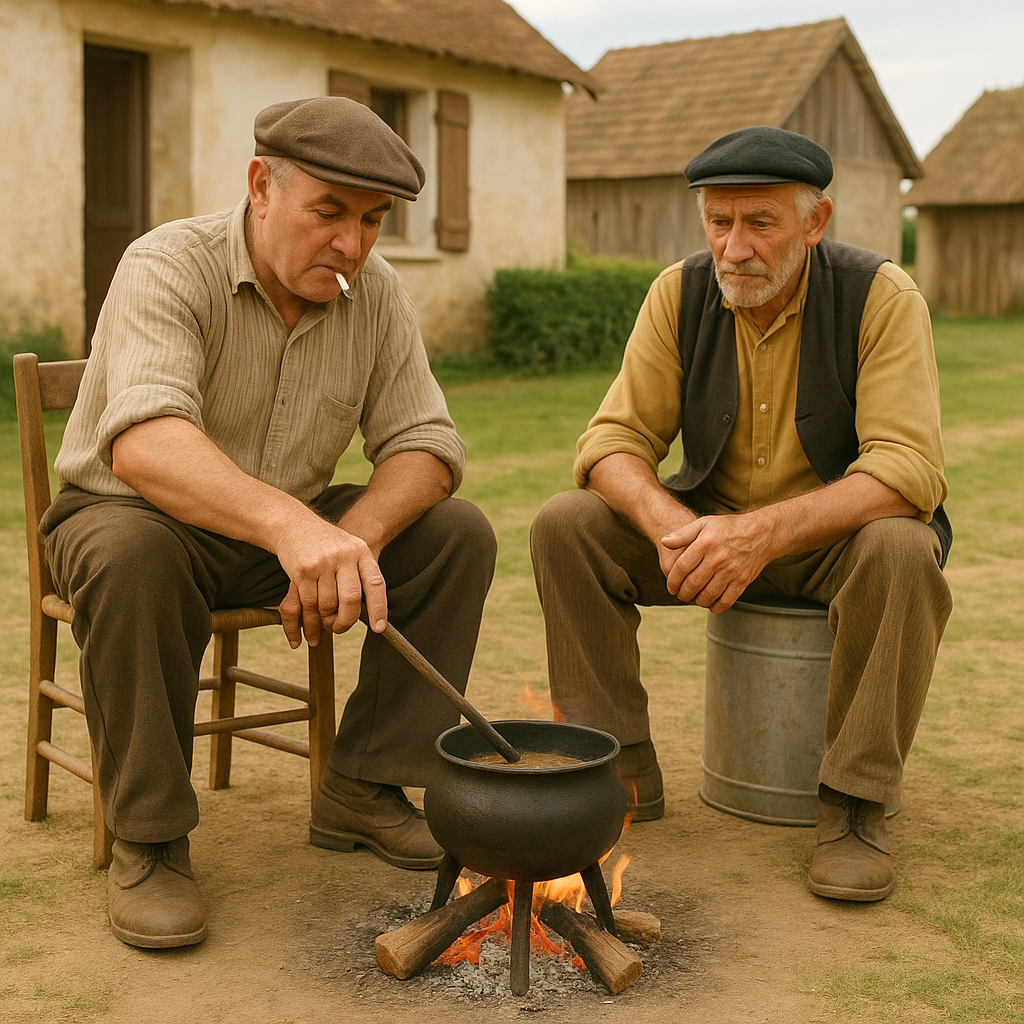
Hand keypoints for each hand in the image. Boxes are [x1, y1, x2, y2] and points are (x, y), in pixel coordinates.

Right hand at [276, 516, 387, 647]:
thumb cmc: (325, 544)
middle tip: (338, 628)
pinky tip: (303, 632)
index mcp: (361, 552)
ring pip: (326, 605)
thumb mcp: (349, 550)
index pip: (375, 584)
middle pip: (350, 600)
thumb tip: (368, 613)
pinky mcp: (302, 571)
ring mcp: (322, 563)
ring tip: (320, 629)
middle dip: (344, 621)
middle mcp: (344, 556)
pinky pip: (306, 604)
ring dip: (322, 623)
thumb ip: (359, 575)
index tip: (378, 628)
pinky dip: (304, 622)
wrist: (293, 524)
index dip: (379, 608)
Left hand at [659, 513, 771, 612]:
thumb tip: (663, 542)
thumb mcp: (704, 523)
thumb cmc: (728, 528)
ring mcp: (731, 571)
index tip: (671, 587)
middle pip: (693, 584)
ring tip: (693, 599)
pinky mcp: (742, 581)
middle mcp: (718, 558)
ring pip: (708, 595)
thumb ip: (682, 534)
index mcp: (705, 544)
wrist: (761, 534)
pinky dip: (716, 606)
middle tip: (680, 595)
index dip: (672, 581)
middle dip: (682, 594)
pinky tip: (710, 604)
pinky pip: (726, 601)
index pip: (681, 568)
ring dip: (697, 601)